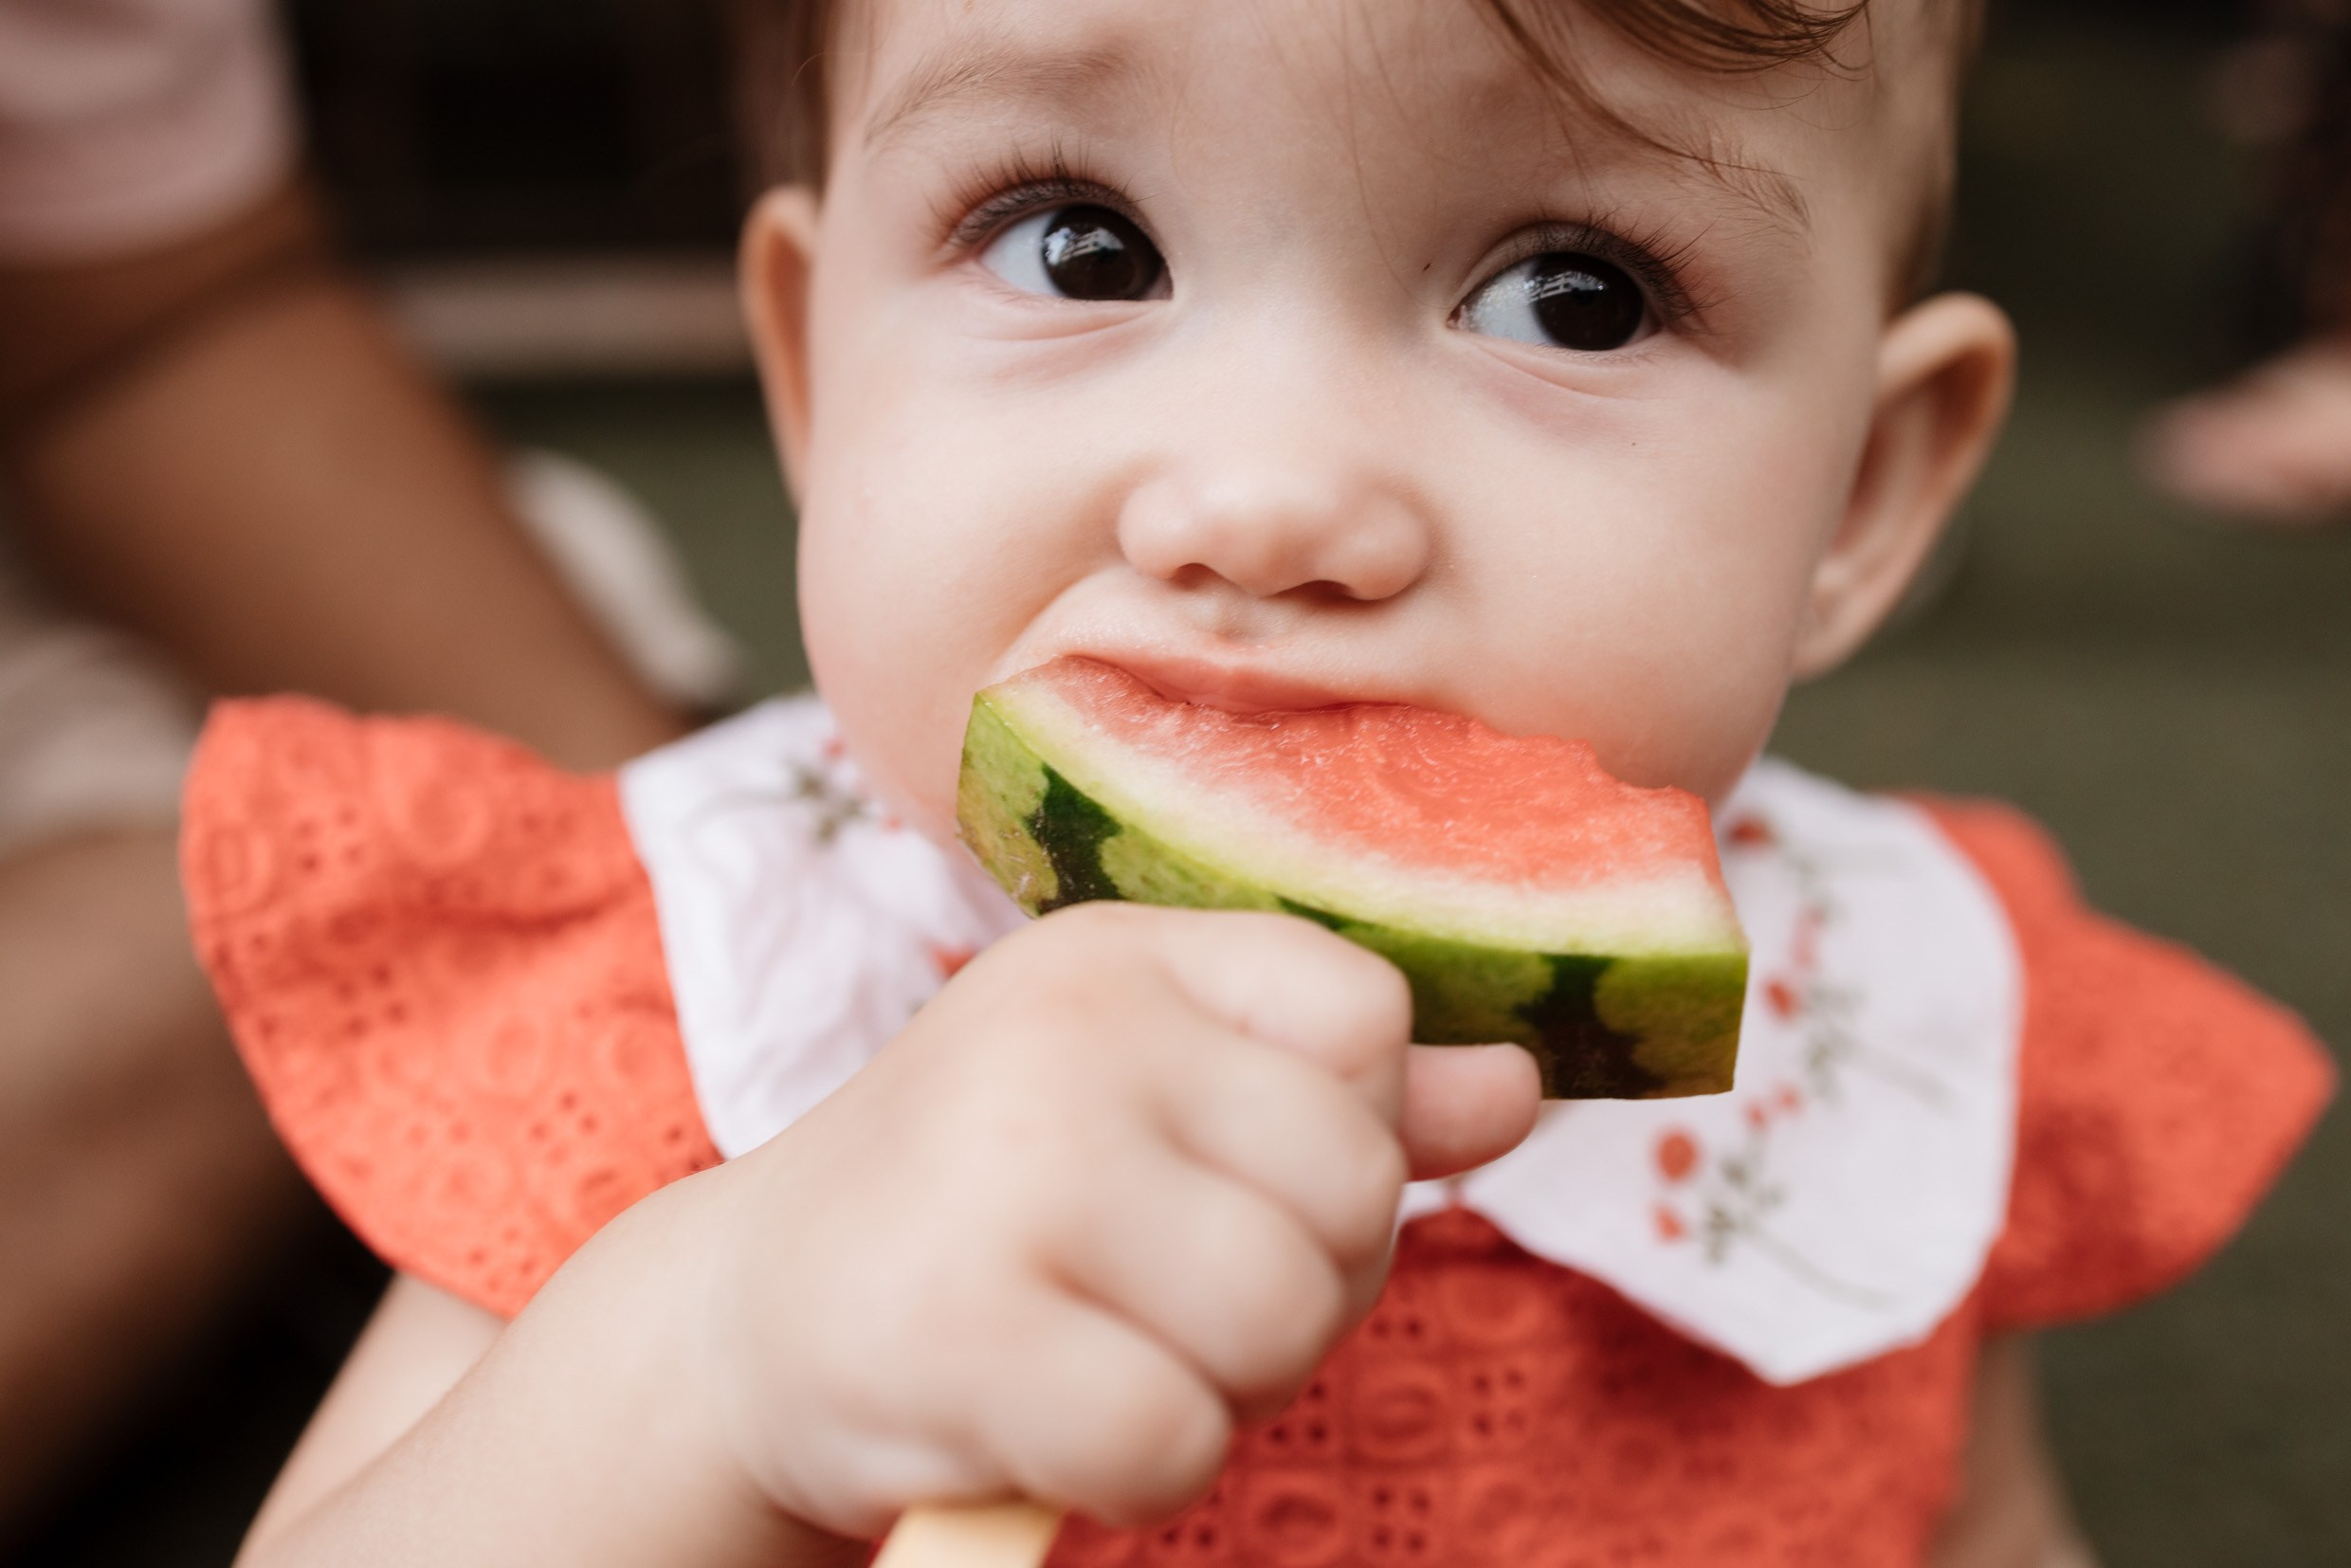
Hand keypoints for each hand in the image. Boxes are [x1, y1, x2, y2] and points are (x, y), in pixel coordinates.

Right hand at [685, 902, 1537, 1537]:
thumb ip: (1336, 1092)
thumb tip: (1524, 1085)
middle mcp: (1066, 1033)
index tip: (1225, 1173)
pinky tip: (1056, 1421)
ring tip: (1115, 1349)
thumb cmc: (994, 1204)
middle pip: (1352, 1178)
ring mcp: (1009, 1174)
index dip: (1343, 1131)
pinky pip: (1176, 1436)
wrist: (749, 1318)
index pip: (1367, 1016)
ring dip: (1230, 1384)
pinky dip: (1144, 1466)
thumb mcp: (1154, 1102)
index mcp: (1121, 955)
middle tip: (1170, 1293)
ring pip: (1284, 1314)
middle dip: (1302, 1281)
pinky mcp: (961, 1331)